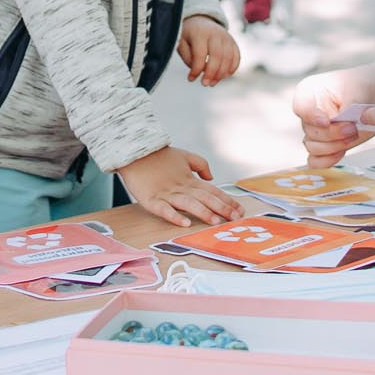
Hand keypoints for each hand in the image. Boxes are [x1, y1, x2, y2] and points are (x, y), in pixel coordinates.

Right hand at [116, 146, 244, 228]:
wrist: (134, 152)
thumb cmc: (159, 156)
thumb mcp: (183, 156)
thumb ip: (200, 165)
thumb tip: (212, 177)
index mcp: (189, 179)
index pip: (212, 191)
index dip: (227, 200)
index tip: (240, 210)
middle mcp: (180, 187)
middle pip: (204, 198)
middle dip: (221, 209)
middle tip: (234, 219)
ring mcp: (166, 194)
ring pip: (188, 204)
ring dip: (202, 213)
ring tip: (215, 221)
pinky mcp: (151, 200)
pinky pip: (164, 210)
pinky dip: (174, 216)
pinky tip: (184, 223)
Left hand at [178, 15, 240, 85]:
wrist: (200, 20)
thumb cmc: (189, 35)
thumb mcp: (181, 43)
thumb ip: (187, 57)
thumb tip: (198, 72)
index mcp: (200, 32)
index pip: (200, 54)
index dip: (196, 69)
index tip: (190, 79)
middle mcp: (216, 33)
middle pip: (217, 56)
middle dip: (211, 73)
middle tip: (205, 84)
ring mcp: (226, 37)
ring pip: (229, 58)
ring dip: (221, 74)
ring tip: (212, 83)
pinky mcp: (233, 42)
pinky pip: (236, 57)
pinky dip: (232, 69)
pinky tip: (223, 76)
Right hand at [292, 63, 374, 167]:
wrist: (374, 96)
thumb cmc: (362, 86)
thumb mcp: (356, 89)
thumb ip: (346, 106)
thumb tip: (341, 122)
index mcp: (308, 91)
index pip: (300, 107)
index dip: (311, 116)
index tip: (326, 121)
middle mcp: (308, 112)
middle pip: (310, 131)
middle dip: (333, 134)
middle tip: (352, 128)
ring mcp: (315, 130)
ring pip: (312, 147)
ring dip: (333, 146)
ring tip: (352, 136)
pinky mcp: (324, 144)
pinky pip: (315, 160)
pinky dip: (327, 161)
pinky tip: (342, 153)